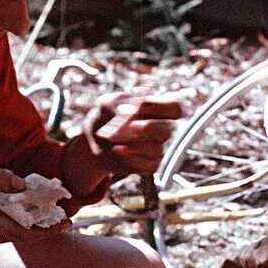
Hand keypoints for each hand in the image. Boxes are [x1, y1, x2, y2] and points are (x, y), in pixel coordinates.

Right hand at [0, 166, 66, 250]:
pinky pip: (1, 232)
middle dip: (44, 227)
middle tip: (63, 216)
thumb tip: (22, 183)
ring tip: (48, 212)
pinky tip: (22, 211)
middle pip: (22, 236)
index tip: (67, 223)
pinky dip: (14, 223)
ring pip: (12, 234)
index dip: (48, 230)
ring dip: (30, 225)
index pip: (25, 233)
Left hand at [63, 93, 183, 193]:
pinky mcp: (149, 164)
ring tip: (116, 140)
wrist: (93, 142)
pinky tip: (118, 150)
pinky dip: (131, 158)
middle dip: (150, 128)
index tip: (144, 106)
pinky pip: (149, 164)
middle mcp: (159, 129)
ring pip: (156, 149)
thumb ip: (119, 102)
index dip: (165, 107)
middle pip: (166, 131)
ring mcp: (155, 148)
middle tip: (132, 127)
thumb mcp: (105, 104)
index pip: (174, 108)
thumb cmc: (104, 118)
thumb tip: (134, 110)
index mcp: (155, 110)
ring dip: (135, 144)